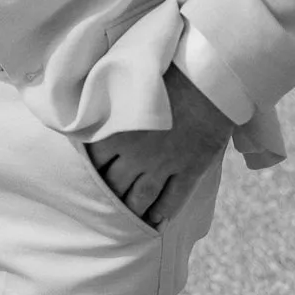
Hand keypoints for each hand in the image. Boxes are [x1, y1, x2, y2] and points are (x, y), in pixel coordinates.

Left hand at [84, 64, 235, 228]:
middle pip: (115, 185)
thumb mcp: (130, 87)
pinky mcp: (190, 170)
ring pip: (142, 197)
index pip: (95, 161)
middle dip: (109, 196)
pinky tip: (156, 219)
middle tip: (103, 206)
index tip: (87, 177)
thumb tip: (94, 110)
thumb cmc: (165, 74)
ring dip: (133, 210)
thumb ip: (112, 107)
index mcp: (118, 131)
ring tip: (128, 219)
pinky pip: (173, 198)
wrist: (207, 80)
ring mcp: (164, 165)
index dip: (91, 171)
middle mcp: (138, 154)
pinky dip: (163, 211)